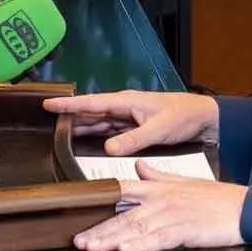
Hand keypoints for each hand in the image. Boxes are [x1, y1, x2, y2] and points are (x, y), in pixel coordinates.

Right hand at [43, 90, 220, 154]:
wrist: (204, 119)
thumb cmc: (183, 116)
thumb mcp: (158, 129)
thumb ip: (133, 139)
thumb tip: (107, 148)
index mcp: (126, 101)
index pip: (91, 103)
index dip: (68, 105)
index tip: (47, 104)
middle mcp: (124, 108)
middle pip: (91, 113)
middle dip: (70, 117)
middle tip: (47, 125)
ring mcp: (129, 118)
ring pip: (99, 124)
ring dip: (82, 128)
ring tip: (62, 136)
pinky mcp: (135, 129)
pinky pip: (110, 132)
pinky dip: (98, 137)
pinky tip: (88, 143)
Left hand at [72, 162, 247, 250]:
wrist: (245, 207)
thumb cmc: (216, 198)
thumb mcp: (183, 181)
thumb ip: (157, 175)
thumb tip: (138, 167)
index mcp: (158, 188)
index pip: (122, 193)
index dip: (99, 203)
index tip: (79, 213)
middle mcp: (161, 200)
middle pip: (124, 216)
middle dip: (99, 230)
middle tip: (79, 240)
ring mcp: (173, 215)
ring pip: (136, 228)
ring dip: (112, 239)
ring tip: (93, 247)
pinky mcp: (186, 230)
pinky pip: (160, 239)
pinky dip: (142, 245)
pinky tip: (127, 250)